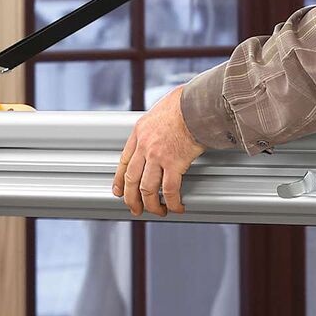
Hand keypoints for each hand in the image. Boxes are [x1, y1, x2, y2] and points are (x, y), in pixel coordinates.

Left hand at [112, 87, 204, 215]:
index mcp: (139, 133)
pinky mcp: (174, 163)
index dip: (120, 180)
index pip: (124, 162)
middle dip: (131, 199)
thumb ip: (156, 127)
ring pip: (148, 189)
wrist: (195, 104)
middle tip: (135, 209)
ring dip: (152, 205)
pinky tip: (177, 207)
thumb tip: (164, 133)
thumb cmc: (184, 104)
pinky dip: (172, 202)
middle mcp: (144, 146)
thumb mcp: (160, 112)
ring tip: (158, 211)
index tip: (119, 191)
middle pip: (132, 180)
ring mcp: (157, 156)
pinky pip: (170, 190)